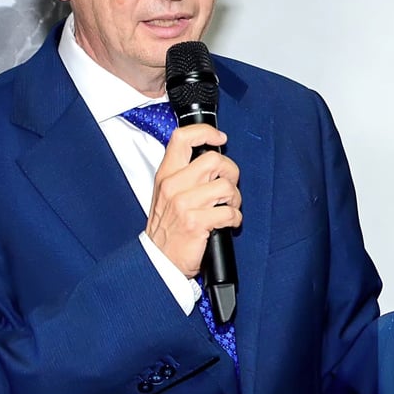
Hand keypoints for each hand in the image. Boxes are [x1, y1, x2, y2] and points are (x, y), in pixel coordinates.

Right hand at [146, 124, 241, 276]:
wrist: (158, 261)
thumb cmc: (168, 229)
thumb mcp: (166, 195)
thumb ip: (185, 174)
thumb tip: (213, 159)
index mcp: (166, 175)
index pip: (182, 138)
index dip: (205, 132)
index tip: (219, 138)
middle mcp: (173, 186)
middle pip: (215, 160)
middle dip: (231, 173)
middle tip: (228, 187)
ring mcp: (183, 204)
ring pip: (226, 187)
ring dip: (235, 200)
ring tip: (228, 208)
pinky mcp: (196, 223)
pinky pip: (229, 212)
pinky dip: (235, 219)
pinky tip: (228, 223)